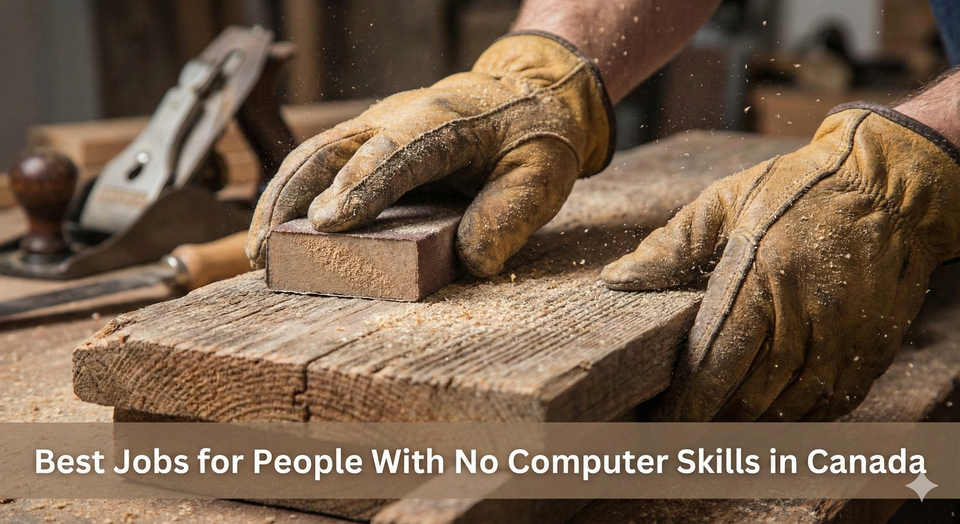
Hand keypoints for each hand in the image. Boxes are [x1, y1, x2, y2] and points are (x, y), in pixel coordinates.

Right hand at [246, 32, 613, 276]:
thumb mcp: (542, 174)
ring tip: (259, 250)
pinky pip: (320, 164)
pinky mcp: (366, 142)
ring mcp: (376, 126)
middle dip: (295, 196)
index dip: (363, 184)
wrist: (526, 96)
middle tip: (267, 248)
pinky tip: (277, 231)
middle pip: (333, 148)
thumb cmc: (533, 137)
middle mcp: (399, 117)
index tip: (330, 223)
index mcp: (447, 120)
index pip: (399, 150)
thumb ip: (510, 215)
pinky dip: (293, 195)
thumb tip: (471, 260)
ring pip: (314, 154)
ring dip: (281, 199)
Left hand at [601, 103, 959, 420]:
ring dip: (752, 421)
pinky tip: (773, 413)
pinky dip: (800, 415)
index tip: (663, 421)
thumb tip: (616, 278)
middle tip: (683, 431)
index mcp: (761, 275)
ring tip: (720, 424)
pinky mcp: (874, 345)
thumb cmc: (799, 188)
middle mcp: (805, 312)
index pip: (717, 359)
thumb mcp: (728, 200)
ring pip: (790, 404)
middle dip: (712, 418)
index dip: (688, 401)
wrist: (892, 185)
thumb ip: (671, 243)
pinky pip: (833, 401)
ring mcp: (845, 333)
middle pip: (750, 392)